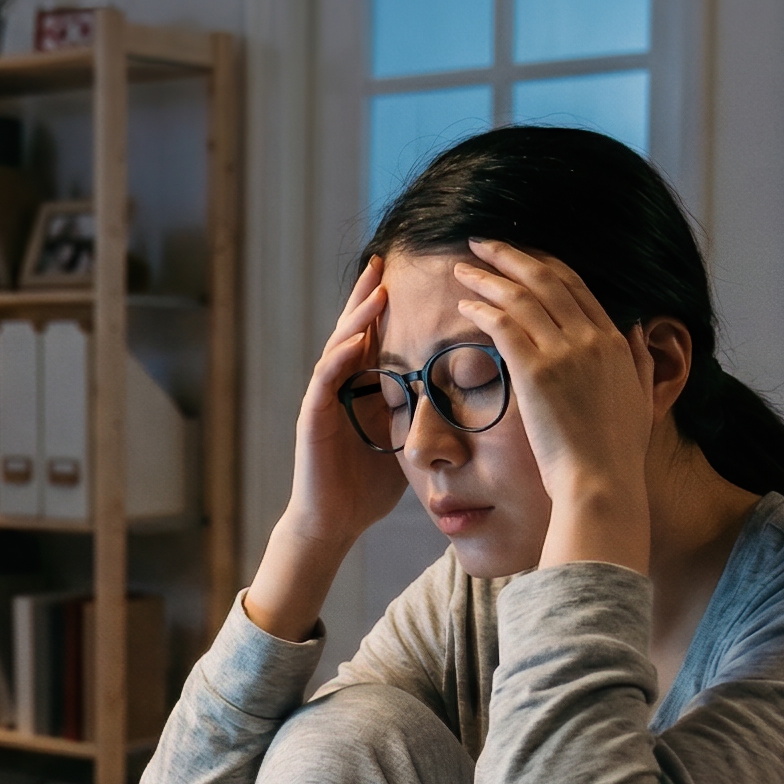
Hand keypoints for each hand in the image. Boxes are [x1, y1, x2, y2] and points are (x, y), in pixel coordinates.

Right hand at [245, 258, 406, 640]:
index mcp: (364, 387)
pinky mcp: (313, 418)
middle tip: (385, 261)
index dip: (390, 306)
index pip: (377, 336)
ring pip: (339, 346)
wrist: (335, 522)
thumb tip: (470, 400)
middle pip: (355, 329)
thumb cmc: (367, 486)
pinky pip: (325, 381)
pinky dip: (340, 358)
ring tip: (377, 292)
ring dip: (357, 318)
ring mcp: (324, 399)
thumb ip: (424, 414)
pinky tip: (356, 341)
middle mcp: (341, 385)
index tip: (413, 275)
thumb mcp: (405, 440)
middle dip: (368, 295)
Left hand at [451, 240, 656, 571]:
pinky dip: (482, 307)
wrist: (601, 482)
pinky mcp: (536, 370)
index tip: (519, 256)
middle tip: (483, 243)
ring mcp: (564, 351)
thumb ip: (638, 356)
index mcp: (615, 340)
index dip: (543, 265)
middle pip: (546, 278)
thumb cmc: (616, 452)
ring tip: (464, 267)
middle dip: (511, 255)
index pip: (574, 285)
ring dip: (488, 276)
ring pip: (519, 295)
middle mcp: (591, 337)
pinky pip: (502, 323)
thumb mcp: (640, 395)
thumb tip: (638, 326)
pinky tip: (465, 303)